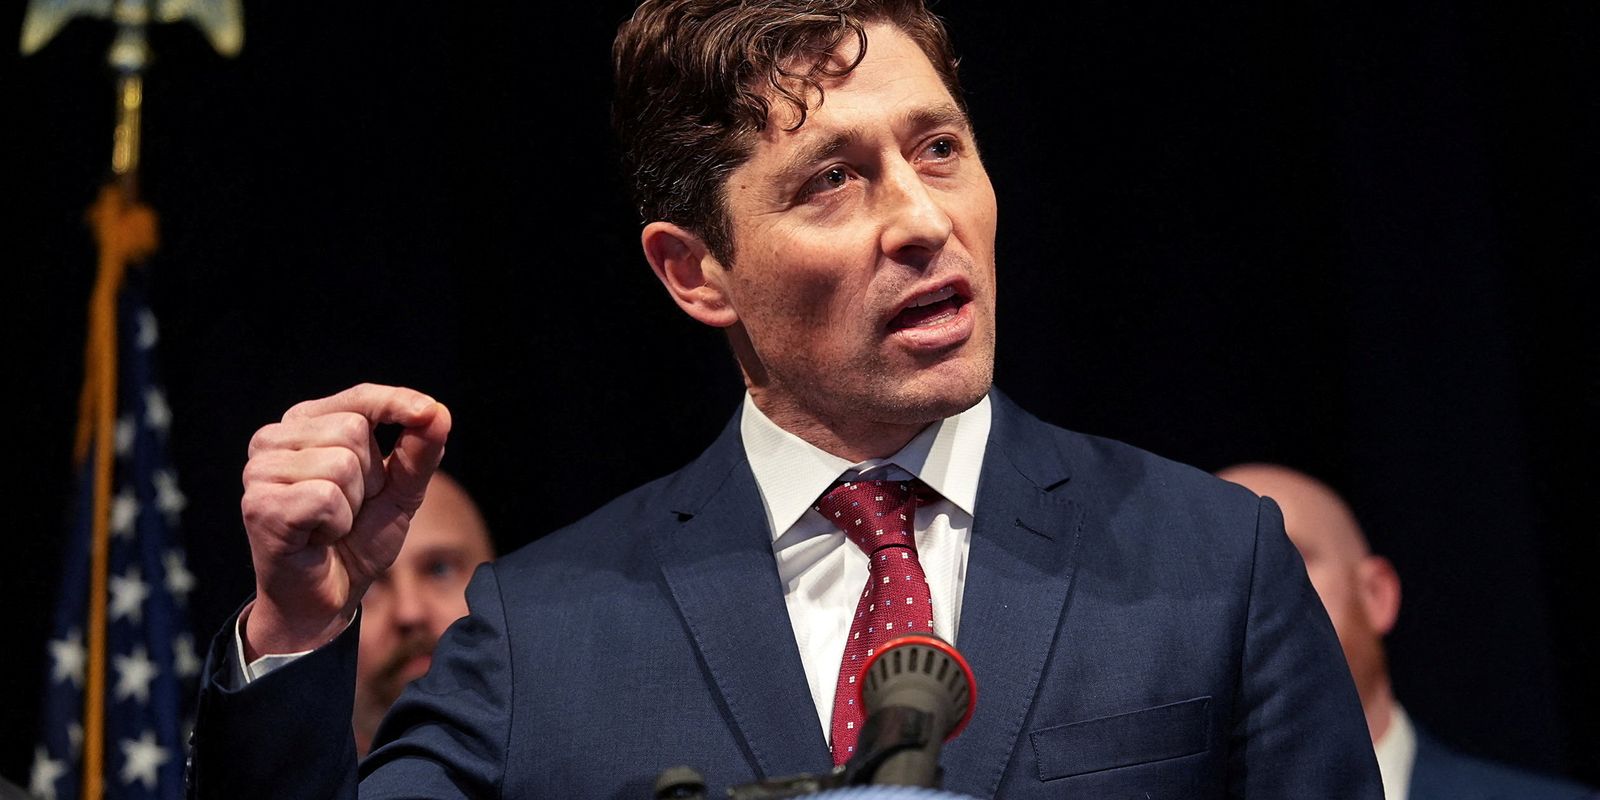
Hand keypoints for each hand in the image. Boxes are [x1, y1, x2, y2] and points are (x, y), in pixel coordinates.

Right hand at [239, 383, 450, 657]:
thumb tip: (437, 412)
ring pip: (340, 464)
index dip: (396, 402)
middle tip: (348, 510)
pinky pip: (325, 496)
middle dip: (369, 478)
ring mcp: (260, 470)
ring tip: (331, 525)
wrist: (328, 599)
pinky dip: (335, 524)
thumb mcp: (399, 491)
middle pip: (353, 430)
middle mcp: (274, 438)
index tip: (427, 412)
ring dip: (352, 505)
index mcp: (305, 424)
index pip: (359, 397)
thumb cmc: (357, 540)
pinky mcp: (259, 503)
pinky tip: (317, 538)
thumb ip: (418, 452)